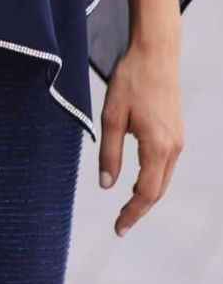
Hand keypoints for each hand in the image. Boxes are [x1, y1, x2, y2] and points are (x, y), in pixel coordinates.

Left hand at [98, 35, 183, 236]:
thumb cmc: (131, 80)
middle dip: (139, 208)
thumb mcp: (111, 115)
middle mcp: (173, 148)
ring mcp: (178, 140)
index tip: (119, 229)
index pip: (146, 193)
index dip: (132, 213)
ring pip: (163, 178)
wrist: (155, 54)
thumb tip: (106, 185)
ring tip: (127, 205)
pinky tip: (138, 178)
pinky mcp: (176, 131)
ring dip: (147, 193)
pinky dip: (153, 177)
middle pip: (158, 190)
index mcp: (158, 147)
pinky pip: (166, 164)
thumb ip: (109, 153)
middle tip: (120, 223)